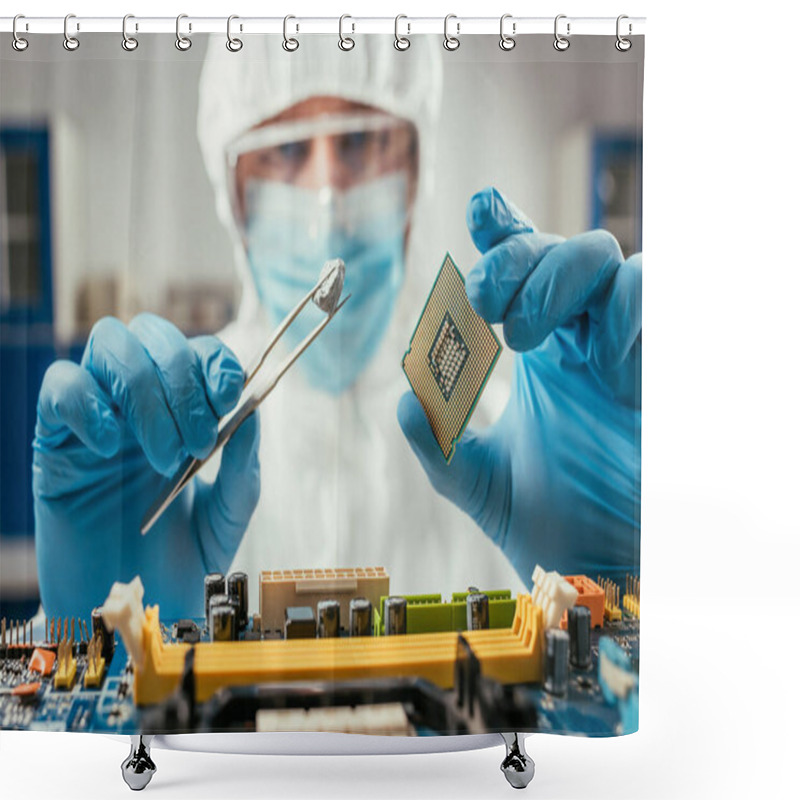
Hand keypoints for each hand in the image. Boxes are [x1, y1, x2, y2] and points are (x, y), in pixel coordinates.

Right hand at [33, 313, 259, 619]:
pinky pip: (60, 385)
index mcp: (183, 413)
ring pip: (110, 344)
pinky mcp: (54, 442)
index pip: (197, 350)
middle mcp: (139, 403)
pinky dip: (90, 404)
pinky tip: (111, 449)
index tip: (231, 398)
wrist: (130, 612)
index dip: (216, 362)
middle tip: (200, 444)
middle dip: (184, 381)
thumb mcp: (228, 515)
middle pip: (153, 332)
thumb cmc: (179, 560)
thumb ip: (243, 466)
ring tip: (165, 458)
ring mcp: (97, 416)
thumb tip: (252, 408)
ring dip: (147, 394)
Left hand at [399, 187, 640, 584]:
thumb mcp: (468, 475)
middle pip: (558, 246)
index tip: (480, 210)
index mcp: (537, 350)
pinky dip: (619, 308)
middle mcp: (577, 339)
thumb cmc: (539, 520)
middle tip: (483, 309)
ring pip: (603, 254)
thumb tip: (403, 395)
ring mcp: (617, 347)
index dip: (505, 227)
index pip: (524, 266)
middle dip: (515, 261)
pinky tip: (595, 361)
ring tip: (526, 341)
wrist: (589, 567)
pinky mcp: (653, 367)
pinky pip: (647, 292)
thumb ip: (433, 436)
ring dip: (555, 280)